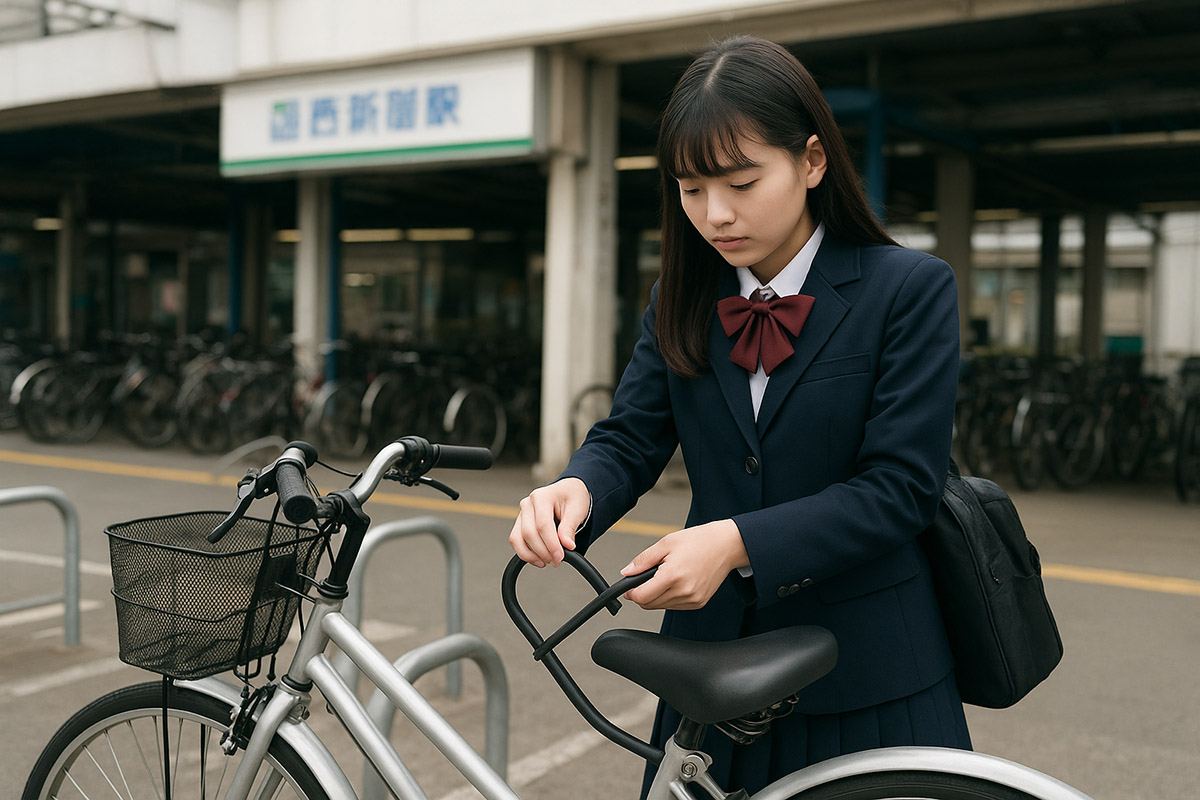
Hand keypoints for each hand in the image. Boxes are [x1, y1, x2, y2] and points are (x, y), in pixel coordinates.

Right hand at [509, 478, 589, 567]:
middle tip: (557, 561)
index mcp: (541, 496)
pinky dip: (526, 553)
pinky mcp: (520, 524)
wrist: (568, 492)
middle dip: (543, 551)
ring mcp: (522, 514)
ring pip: (517, 539)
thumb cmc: (573, 497)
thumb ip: (570, 527)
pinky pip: (517, 541)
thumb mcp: (577, 509)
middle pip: (529, 533)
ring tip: (547, 561)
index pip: (542, 524)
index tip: (560, 556)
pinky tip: (539, 559)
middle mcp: (528, 504)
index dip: (551, 544)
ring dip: (531, 555)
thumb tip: (567, 545)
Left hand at [620, 520, 748, 609]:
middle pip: (650, 604)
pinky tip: (675, 582)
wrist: (726, 545)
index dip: (631, 593)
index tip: (628, 587)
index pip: (642, 596)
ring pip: (661, 607)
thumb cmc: (699, 541)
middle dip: (642, 594)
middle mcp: (684, 591)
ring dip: (656, 596)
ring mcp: (692, 599)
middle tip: (645, 579)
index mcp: (673, 575)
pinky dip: (669, 598)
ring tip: (664, 576)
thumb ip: (643, 560)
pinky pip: (675, 606)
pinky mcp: (699, 603)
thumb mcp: (666, 543)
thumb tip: (627, 572)